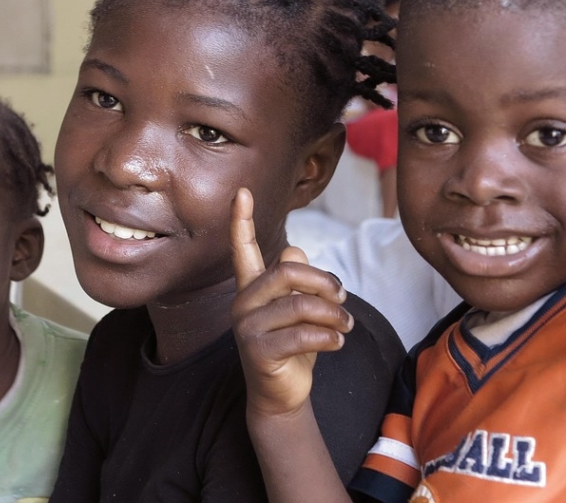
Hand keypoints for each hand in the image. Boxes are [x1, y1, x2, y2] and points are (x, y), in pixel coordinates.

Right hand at [230, 188, 353, 418]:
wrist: (283, 394)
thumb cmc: (293, 345)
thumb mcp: (298, 309)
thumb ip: (296, 278)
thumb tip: (294, 248)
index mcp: (252, 287)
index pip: (243, 249)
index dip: (241, 220)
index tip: (242, 191)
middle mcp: (243, 302)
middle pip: (287, 272)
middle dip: (324, 282)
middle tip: (343, 298)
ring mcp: (247, 327)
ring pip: (300, 306)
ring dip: (333, 316)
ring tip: (346, 326)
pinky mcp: (257, 351)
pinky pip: (302, 335)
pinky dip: (329, 338)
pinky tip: (338, 343)